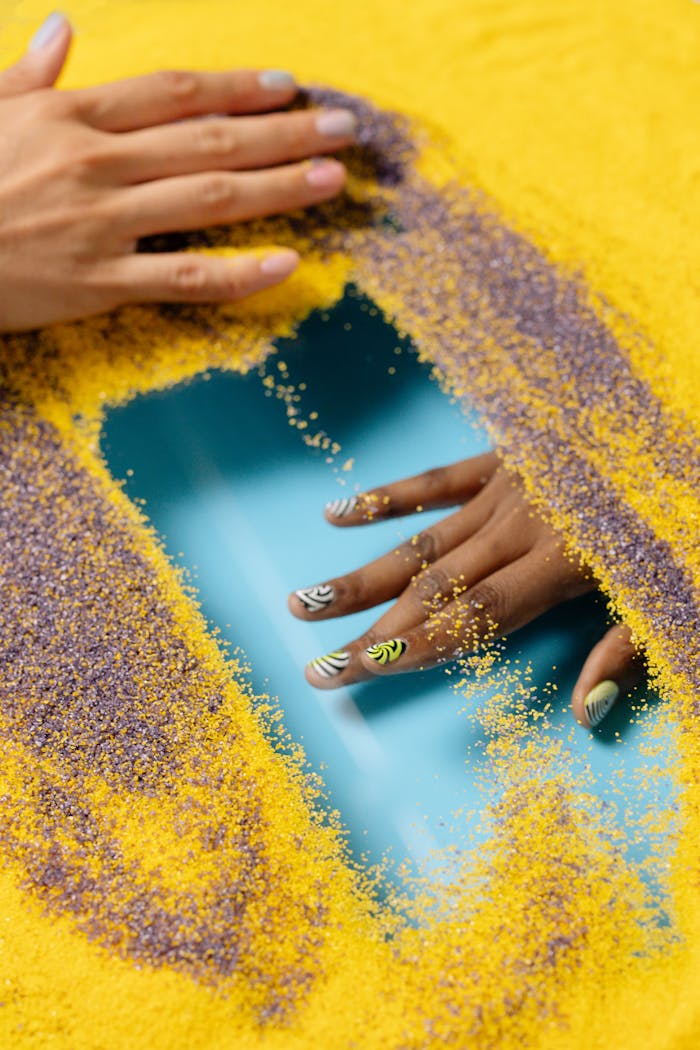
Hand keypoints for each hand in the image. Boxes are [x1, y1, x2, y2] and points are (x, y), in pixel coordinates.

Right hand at [0, 13, 355, 330]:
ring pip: (208, 201)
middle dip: (284, 132)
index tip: (287, 86)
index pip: (174, 93)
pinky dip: (236, 273)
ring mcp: (103, 226)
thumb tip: (63, 30)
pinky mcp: (99, 284)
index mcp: (71, 117)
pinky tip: (284, 264)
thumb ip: (29, 74)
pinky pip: (182, 279)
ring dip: (278, 189)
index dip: (237, 88)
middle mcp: (98, 165)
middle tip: (341, 129)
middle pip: (210, 141)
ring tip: (331, 180)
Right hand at [289, 451, 644, 727]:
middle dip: (373, 630)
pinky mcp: (505, 456)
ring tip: (305, 600)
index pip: (476, 616)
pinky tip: (338, 513)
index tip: (364, 671)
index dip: (418, 647)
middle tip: (318, 663)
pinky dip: (389, 498)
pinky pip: (438, 480)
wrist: (681, 434)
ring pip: (422, 541)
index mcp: (565, 560)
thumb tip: (587, 714)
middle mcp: (523, 523)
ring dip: (361, 575)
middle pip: (434, 588)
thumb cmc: (677, 523)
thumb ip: (624, 650)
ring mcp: (509, 485)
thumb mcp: (666, 594)